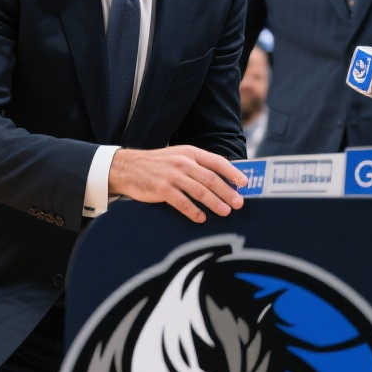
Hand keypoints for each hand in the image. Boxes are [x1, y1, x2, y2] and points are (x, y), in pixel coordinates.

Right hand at [108, 145, 246, 223]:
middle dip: (227, 192)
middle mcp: (183, 162)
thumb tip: (222, 179)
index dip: (232, 173)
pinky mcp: (161, 189)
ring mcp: (172, 175)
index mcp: (190, 152)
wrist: (127, 167)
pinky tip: (201, 218)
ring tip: (225, 212)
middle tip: (239, 203)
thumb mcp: (178, 157)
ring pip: (199, 191)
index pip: (217, 162)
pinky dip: (193, 211)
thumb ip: (197, 165)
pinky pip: (182, 202)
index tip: (244, 183)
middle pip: (211, 178)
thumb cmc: (157, 164)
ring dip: (215, 202)